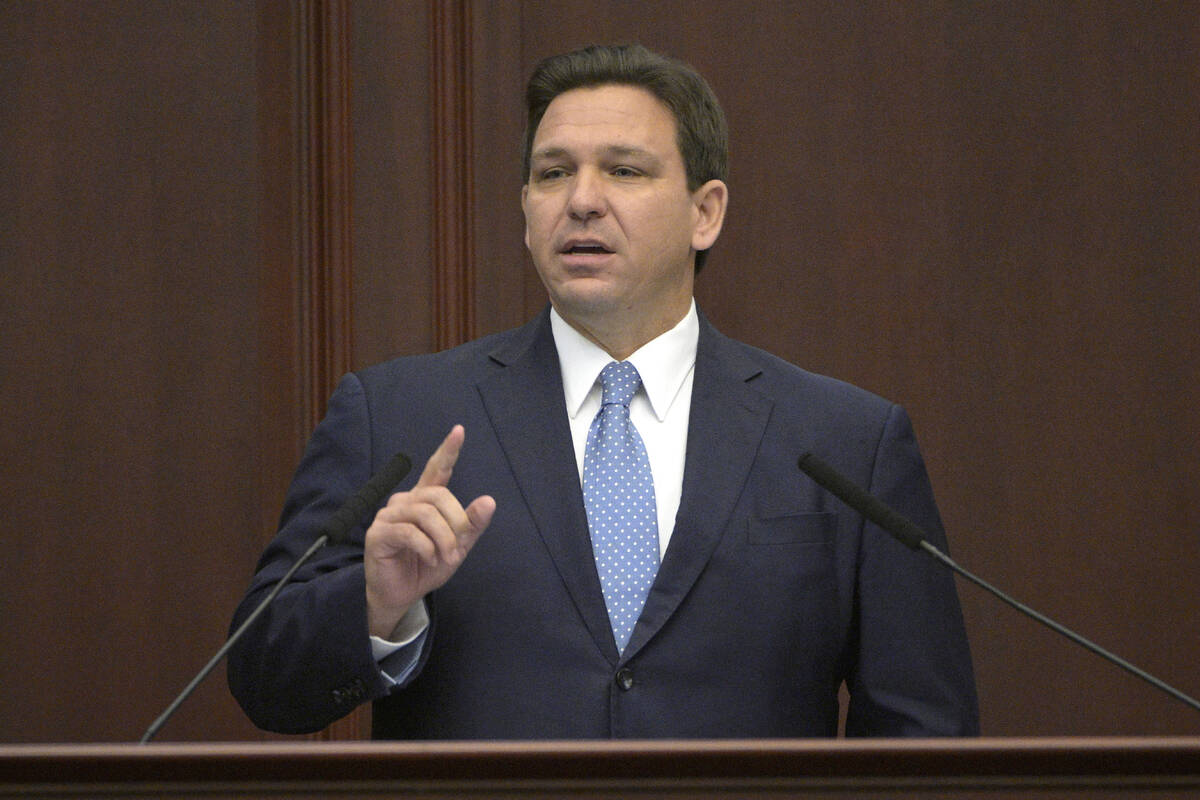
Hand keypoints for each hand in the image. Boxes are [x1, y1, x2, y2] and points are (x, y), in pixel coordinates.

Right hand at [363, 425, 495, 638]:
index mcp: (425, 500)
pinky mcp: (378, 533)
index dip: (448, 450)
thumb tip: (489, 501)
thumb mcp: (458, 547)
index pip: (437, 469)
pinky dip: (427, 548)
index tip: (459, 430)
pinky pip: (409, 532)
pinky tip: (430, 559)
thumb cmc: (427, 565)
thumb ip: (472, 525)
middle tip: (457, 549)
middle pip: (438, 496)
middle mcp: (405, 501)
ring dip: (443, 539)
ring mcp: (389, 516)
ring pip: (425, 514)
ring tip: (445, 557)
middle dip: (456, 522)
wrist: (401, 594)